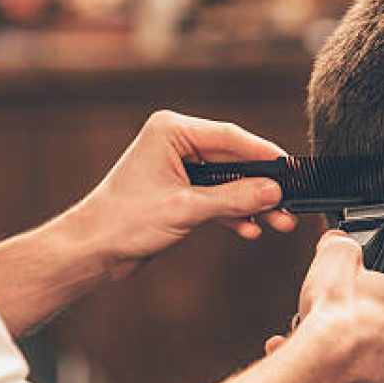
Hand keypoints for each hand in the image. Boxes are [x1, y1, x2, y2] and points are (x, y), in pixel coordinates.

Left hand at [76, 111, 296, 276]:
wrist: (93, 250)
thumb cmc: (124, 221)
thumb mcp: (186, 208)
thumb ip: (234, 198)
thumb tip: (274, 191)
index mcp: (172, 131)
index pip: (230, 137)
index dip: (264, 154)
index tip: (290, 169)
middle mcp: (177, 144)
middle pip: (233, 161)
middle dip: (261, 186)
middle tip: (289, 203)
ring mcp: (180, 168)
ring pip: (228, 182)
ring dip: (252, 203)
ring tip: (280, 222)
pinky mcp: (181, 192)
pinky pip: (216, 198)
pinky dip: (233, 213)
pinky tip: (251, 229)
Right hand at [271, 231, 383, 382]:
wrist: (315, 366)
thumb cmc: (332, 317)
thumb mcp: (334, 255)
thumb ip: (342, 244)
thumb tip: (340, 240)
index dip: (374, 292)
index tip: (355, 293)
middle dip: (366, 327)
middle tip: (338, 322)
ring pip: (376, 363)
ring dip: (353, 356)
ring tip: (322, 348)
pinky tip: (324, 372)